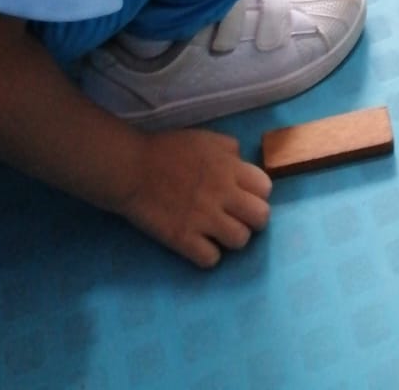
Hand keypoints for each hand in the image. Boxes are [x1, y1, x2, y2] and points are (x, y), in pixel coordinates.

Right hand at [119, 129, 271, 268]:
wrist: (132, 169)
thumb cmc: (168, 150)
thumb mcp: (206, 139)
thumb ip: (230, 150)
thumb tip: (243, 164)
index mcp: (230, 167)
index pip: (266, 188)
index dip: (258, 194)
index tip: (245, 197)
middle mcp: (223, 193)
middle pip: (261, 217)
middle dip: (253, 220)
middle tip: (237, 218)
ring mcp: (204, 218)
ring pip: (240, 241)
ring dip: (232, 239)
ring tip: (218, 233)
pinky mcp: (183, 239)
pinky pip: (211, 259)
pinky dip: (208, 255)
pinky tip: (200, 245)